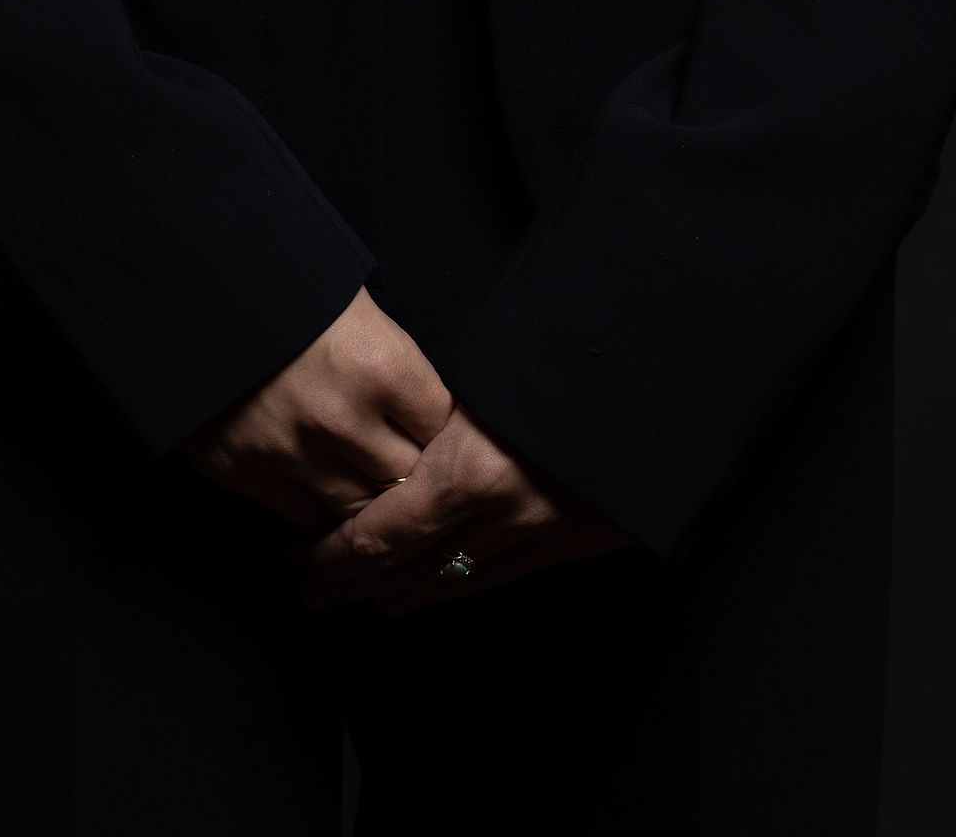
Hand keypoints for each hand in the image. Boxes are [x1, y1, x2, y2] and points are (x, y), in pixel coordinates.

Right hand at [179, 287, 452, 528]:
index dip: (436, 424)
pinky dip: (315, 500)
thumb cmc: (282, 285)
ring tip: (356, 465)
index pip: (440, 425)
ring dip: (361, 491)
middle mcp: (342, 417)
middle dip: (406, 466)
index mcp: (380, 364)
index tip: (427, 421)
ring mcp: (292, 451)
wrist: (189, 289)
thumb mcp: (352, 303)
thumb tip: (433, 409)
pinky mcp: (247, 472)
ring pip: (358, 508)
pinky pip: (305, 513)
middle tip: (398, 450)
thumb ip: (394, 360)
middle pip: (406, 477)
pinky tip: (314, 472)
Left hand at [297, 399, 628, 608]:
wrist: (658, 390)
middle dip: (347, 584)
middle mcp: (497, 517)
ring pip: (443, 582)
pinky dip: (442, 587)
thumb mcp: (483, 376)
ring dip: (390, 591)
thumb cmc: (562, 360)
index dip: (331, 556)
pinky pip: (487, 578)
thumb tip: (380, 440)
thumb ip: (434, 417)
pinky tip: (413, 592)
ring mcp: (531, 537)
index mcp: (469, 470)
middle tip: (304, 586)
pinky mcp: (563, 546)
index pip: (379, 536)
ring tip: (346, 594)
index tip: (298, 556)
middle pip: (403, 570)